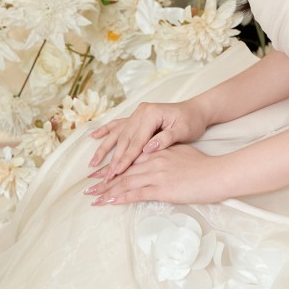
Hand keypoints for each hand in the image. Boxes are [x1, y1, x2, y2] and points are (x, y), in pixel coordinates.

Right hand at [87, 99, 206, 187]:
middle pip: (124, 139)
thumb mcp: (183, 130)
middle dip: (113, 159)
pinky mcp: (137, 117)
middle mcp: (141, 112)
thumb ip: (165, 139)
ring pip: (118, 134)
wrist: (195, 111)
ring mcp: (137, 113)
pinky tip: (94, 136)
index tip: (117, 173)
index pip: (136, 141)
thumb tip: (148, 148)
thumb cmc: (191, 121)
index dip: (126, 159)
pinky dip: (106, 131)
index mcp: (151, 114)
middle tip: (105, 177)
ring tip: (93, 163)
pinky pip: (118, 124)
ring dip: (105, 149)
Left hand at [87, 143, 235, 207]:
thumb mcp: (182, 154)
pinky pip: (135, 193)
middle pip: (123, 171)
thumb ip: (167, 156)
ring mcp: (155, 174)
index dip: (113, 167)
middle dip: (104, 179)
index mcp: (157, 152)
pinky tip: (108, 201)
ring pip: (124, 182)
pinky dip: (119, 197)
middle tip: (88, 188)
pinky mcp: (160, 188)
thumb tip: (157, 161)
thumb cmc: (204, 166)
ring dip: (106, 190)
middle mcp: (153, 161)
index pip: (130, 159)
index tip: (100, 173)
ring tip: (92, 197)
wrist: (215, 173)